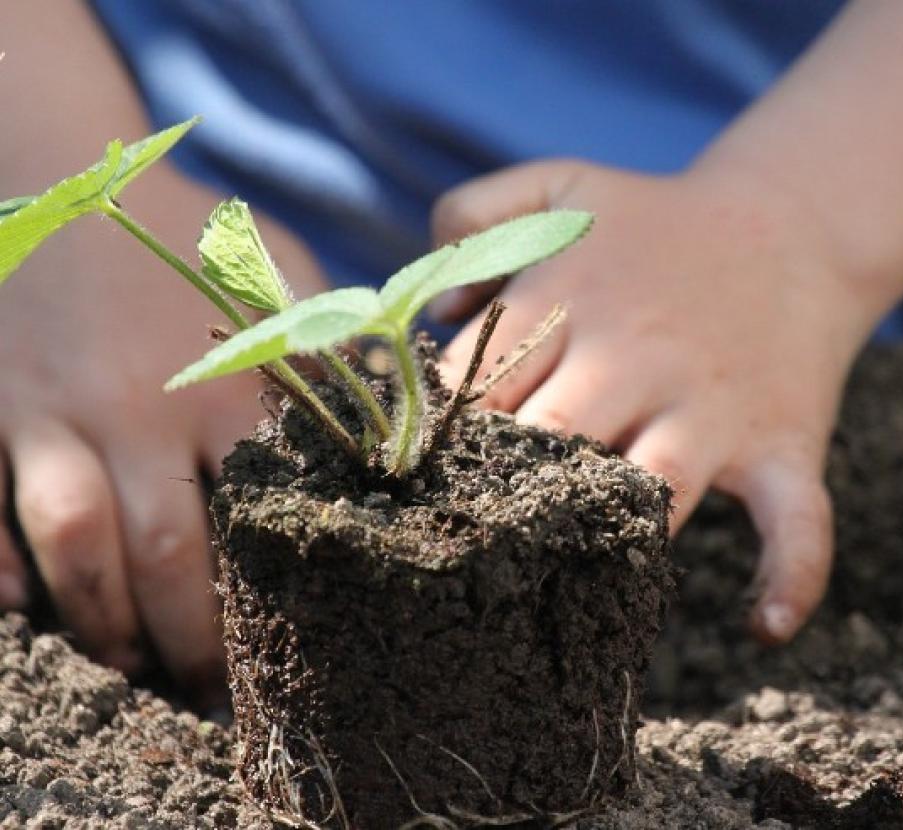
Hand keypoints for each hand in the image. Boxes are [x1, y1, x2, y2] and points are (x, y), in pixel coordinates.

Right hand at [0, 173, 326, 701]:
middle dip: (187, 637)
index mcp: (226, 384)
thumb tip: (393, 412)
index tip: (290, 642)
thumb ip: (329, 344)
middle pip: (166, 555)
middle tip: (207, 684)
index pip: (258, 517)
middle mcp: (140, 409)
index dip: (270, 594)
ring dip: (100, 620)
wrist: (51, 169)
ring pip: (75, 546)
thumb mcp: (276, 272)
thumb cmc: (181, 230)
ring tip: (127, 665)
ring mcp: (53, 411)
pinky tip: (20, 608)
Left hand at [432, 159, 874, 642]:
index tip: (417, 474)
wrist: (792, 223)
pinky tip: (763, 626)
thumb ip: (472, 214)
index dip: (441, 435)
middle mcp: (636, 359)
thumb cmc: (656, 223)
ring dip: (610, 534)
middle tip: (469, 535)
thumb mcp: (559, 186)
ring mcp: (711, 409)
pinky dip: (792, 576)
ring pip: (650, 490)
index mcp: (572, 302)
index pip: (479, 386)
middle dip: (504, 488)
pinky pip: (797, 522)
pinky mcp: (782, 444)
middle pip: (548, 440)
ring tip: (569, 575)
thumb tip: (436, 313)